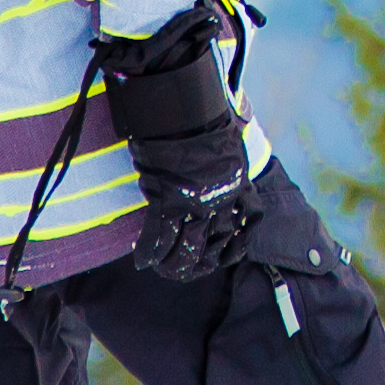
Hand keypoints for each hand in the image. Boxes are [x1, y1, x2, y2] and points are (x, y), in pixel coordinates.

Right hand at [124, 116, 258, 281]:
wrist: (188, 114)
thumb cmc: (207, 126)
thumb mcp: (230, 155)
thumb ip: (227, 179)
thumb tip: (221, 192)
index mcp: (238, 193)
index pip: (242, 236)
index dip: (230, 253)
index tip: (221, 259)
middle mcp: (220, 206)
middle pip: (212, 251)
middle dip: (196, 266)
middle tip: (184, 269)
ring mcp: (194, 207)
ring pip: (187, 250)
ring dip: (172, 264)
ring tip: (163, 269)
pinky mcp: (168, 203)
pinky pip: (159, 237)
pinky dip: (149, 251)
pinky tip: (142, 260)